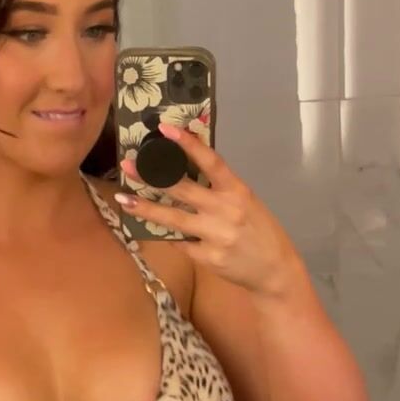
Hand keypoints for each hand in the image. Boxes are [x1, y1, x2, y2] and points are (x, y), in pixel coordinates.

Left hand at [115, 123, 300, 296]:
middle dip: (152, 176)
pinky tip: (154, 228)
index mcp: (237, 191)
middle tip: (128, 165)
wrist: (275, 270)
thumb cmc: (259, 231)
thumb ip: (220, 187)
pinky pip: (180, 242)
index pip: (210, 161)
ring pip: (173, 218)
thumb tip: (187, 169)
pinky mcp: (208, 258)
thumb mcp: (246, 202)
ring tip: (124, 199)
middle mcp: (225, 210)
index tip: (165, 129)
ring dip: (146, 208)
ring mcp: (216, 236)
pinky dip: (168, 234)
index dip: (188, 144)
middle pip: (182, 189)